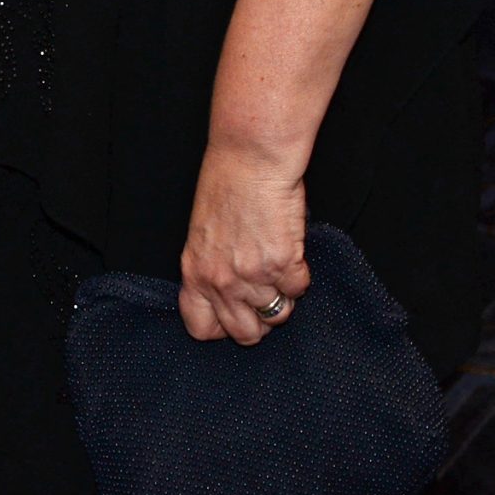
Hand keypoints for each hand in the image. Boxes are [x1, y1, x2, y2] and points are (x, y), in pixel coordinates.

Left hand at [178, 137, 308, 343]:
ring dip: (282, 295)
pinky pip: (299, 289)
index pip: (200, 327)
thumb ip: (211, 268)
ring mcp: (252, 276)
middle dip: (259, 319)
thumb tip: (227, 296)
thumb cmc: (226, 187)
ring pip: (277, 315)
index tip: (233, 315)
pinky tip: (288, 247)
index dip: (221, 327)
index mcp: (195, 271)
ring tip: (276, 264)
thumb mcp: (203, 233)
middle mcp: (221, 280)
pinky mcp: (283, 265)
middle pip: (245, 334)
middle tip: (263, 292)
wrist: (250, 160)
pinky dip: (299, 274)